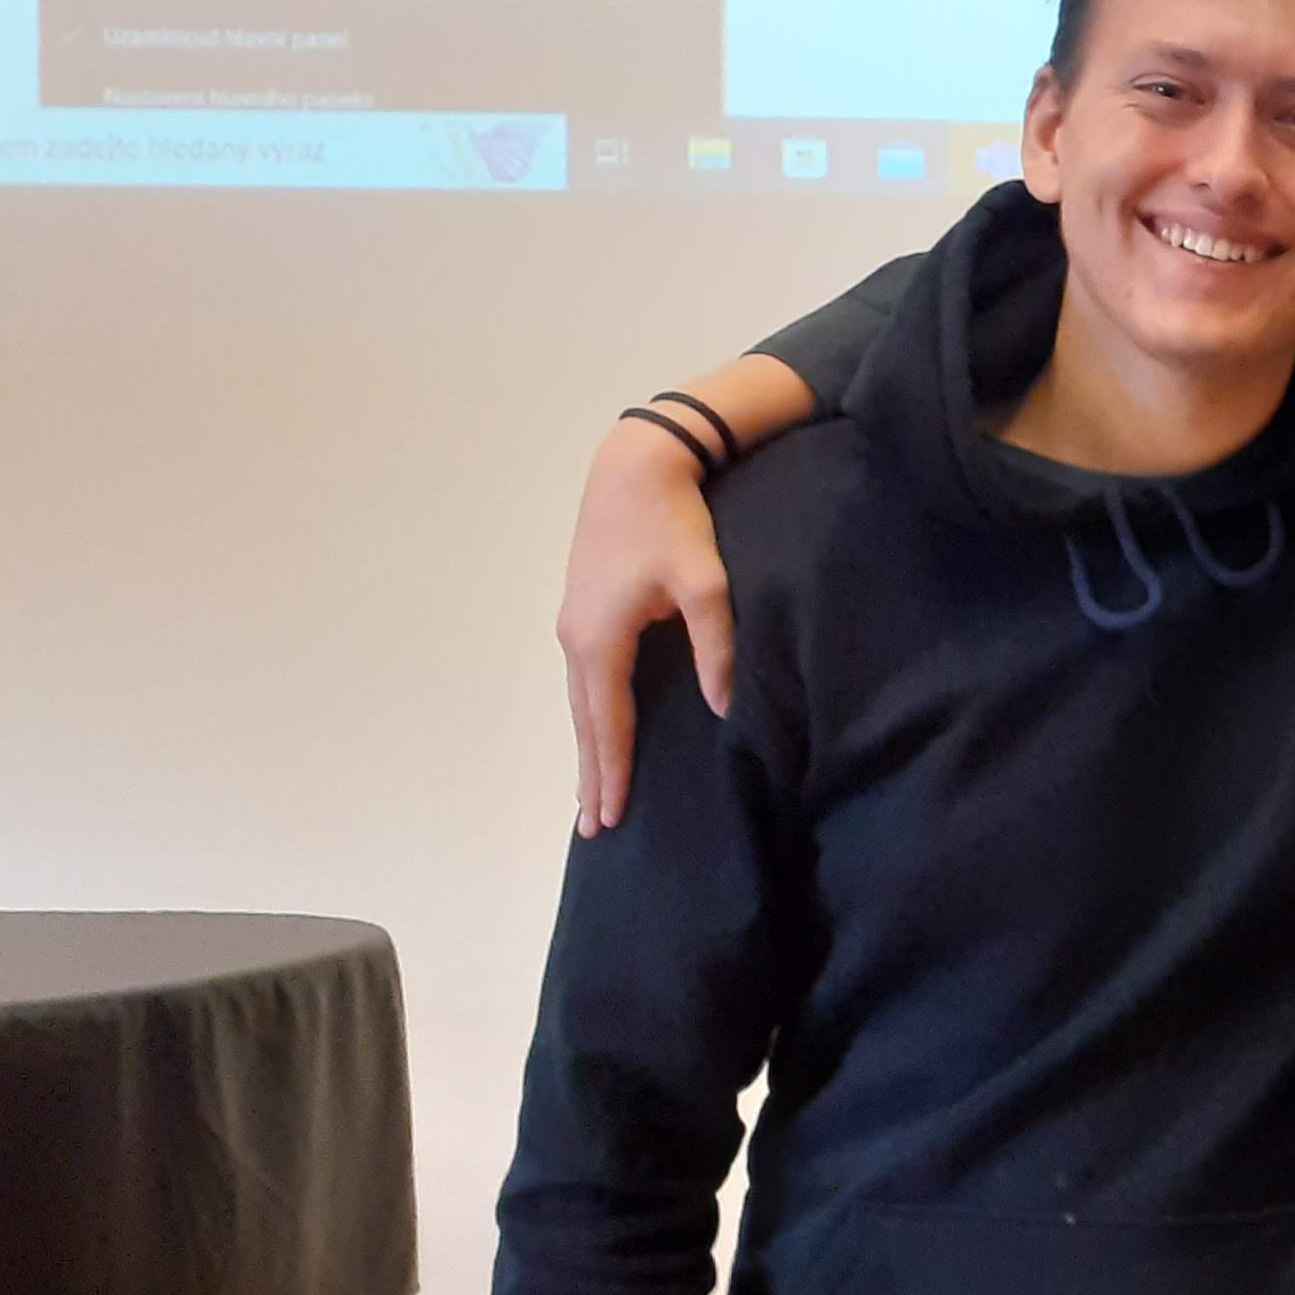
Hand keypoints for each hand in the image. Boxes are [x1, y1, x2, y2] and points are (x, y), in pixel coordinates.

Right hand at [560, 417, 737, 835]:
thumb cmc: (674, 523)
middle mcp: (575, 638)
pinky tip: (595, 731)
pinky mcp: (581, 611)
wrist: (635, 466)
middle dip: (591, 775)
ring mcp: (572, 624)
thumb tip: (723, 709)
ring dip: (586, 748)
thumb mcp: (706, 585)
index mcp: (602, 640)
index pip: (609, 723)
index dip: (615, 771)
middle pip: (584, 722)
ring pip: (578, 703)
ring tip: (589, 795)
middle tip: (592, 828)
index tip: (614, 816)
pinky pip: (582, 680)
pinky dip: (587, 716)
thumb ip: (716, 648)